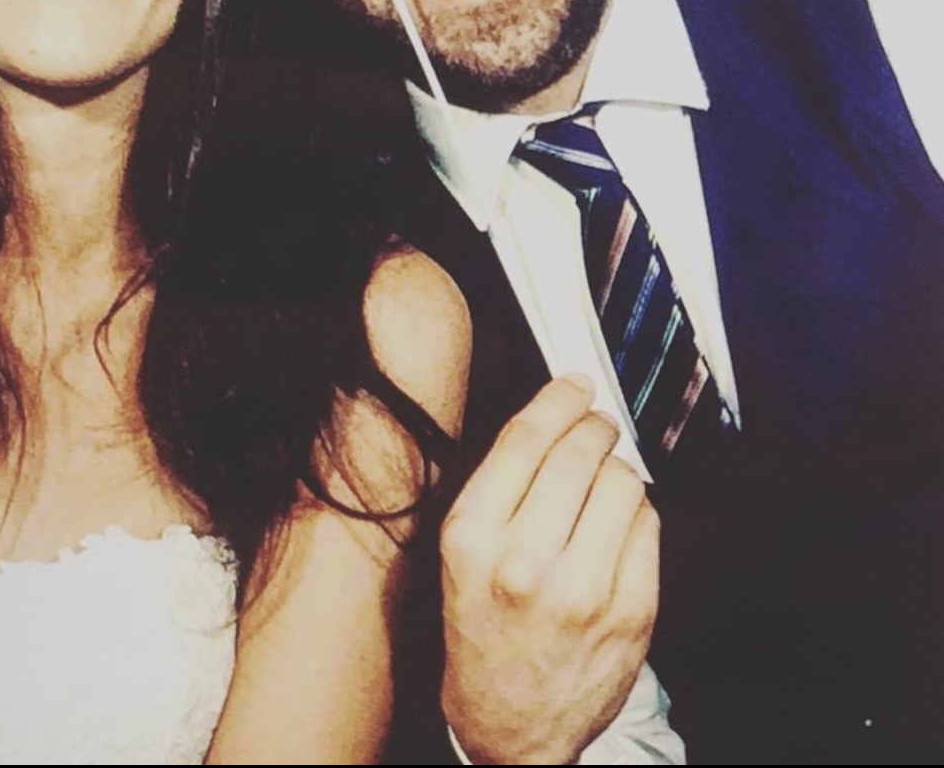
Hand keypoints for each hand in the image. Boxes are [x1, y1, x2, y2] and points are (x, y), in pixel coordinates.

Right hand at [439, 376, 658, 764]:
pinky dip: (637, 512)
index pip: (525, 439)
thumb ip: (501, 486)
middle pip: (579, 453)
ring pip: (623, 482)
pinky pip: (649, 524)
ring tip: (603, 484)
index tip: (573, 385)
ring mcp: (584, 589)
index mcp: (472, 539)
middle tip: (597, 424)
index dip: (557, 399)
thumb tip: (558, 417)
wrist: (510, 726)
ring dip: (617, 469)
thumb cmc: (484, 630)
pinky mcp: (631, 611)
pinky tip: (617, 525)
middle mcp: (525, 562)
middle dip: (594, 426)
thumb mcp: (463, 554)